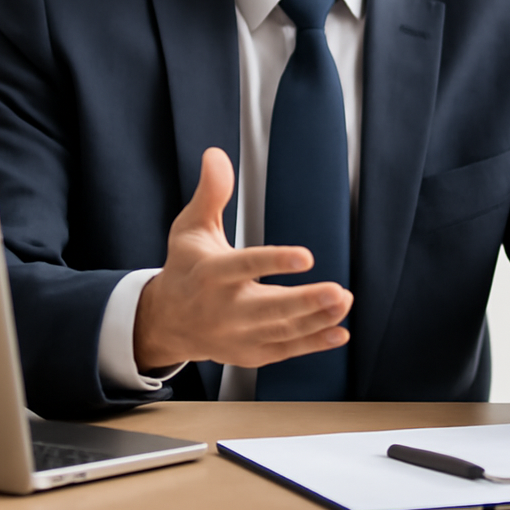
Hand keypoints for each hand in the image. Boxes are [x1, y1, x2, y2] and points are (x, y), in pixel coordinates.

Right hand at [133, 148, 353, 371]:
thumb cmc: (185, 268)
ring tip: (344, 302)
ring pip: (281, 331)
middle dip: (305, 302)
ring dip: (316, 320)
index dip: (275, 261)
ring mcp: (237, 336)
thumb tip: (216, 155)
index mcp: (210, 274)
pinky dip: (313, 344)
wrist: (165, 322)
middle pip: (269, 308)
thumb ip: (210, 193)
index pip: (245, 265)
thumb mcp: (190, 228)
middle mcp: (224, 309)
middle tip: (338, 291)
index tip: (306, 256)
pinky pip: (284, 351)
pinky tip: (338, 332)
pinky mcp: (249, 354)